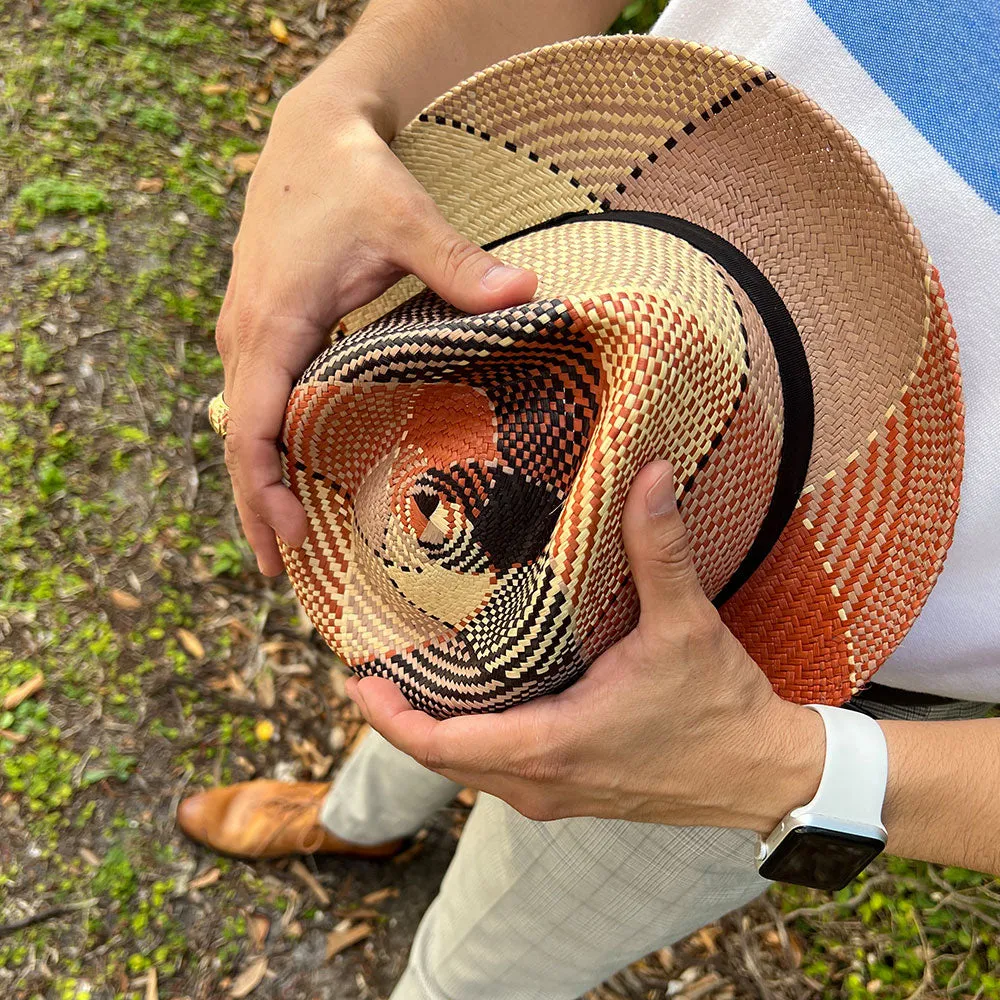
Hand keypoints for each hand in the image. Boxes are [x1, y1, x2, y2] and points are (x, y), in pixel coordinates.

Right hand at [215, 74, 537, 574]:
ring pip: (243, 426)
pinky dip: (270, 449)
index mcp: (273, 322)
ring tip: (286, 545)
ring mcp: (250, 333)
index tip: (290, 539)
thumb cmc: (351, 175)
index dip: (263, 487)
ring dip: (259, 485)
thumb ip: (460, 263)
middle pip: (238, 442)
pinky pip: (257, 402)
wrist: (311, 132)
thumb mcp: (405, 217)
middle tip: (285, 572)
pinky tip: (297, 478)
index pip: (251, 424)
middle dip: (256, 508)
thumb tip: (529, 294)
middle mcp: (248, 335)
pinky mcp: (265, 328)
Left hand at [348, 461, 825, 832]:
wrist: (763, 776)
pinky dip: (468, 745)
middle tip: (370, 669)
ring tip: (408, 680)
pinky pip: (497, 775)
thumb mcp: (686, 625)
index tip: (353, 679)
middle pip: (441, 761)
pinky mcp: (571, 795)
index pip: (441, 746)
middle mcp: (543, 783)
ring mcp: (555, 797)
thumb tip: (649, 472)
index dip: (388, 717)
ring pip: (468, 772)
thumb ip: (660, 548)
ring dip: (432, 733)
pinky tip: (469, 705)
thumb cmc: (721, 709)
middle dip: (398, 720)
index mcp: (554, 745)